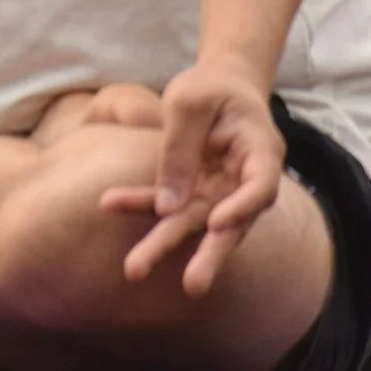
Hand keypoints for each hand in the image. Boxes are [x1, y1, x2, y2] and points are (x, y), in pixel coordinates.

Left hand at [100, 58, 285, 297]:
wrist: (221, 83)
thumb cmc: (211, 87)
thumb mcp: (189, 103)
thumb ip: (179, 149)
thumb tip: (166, 206)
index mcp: (260, 151)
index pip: (260, 186)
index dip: (242, 207)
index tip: (219, 223)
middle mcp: (246, 180)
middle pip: (229, 222)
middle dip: (208, 255)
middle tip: (192, 287)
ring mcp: (223, 190)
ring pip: (195, 223)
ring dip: (164, 243)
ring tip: (134, 269)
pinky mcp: (197, 190)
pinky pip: (168, 201)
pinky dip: (140, 203)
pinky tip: (109, 203)